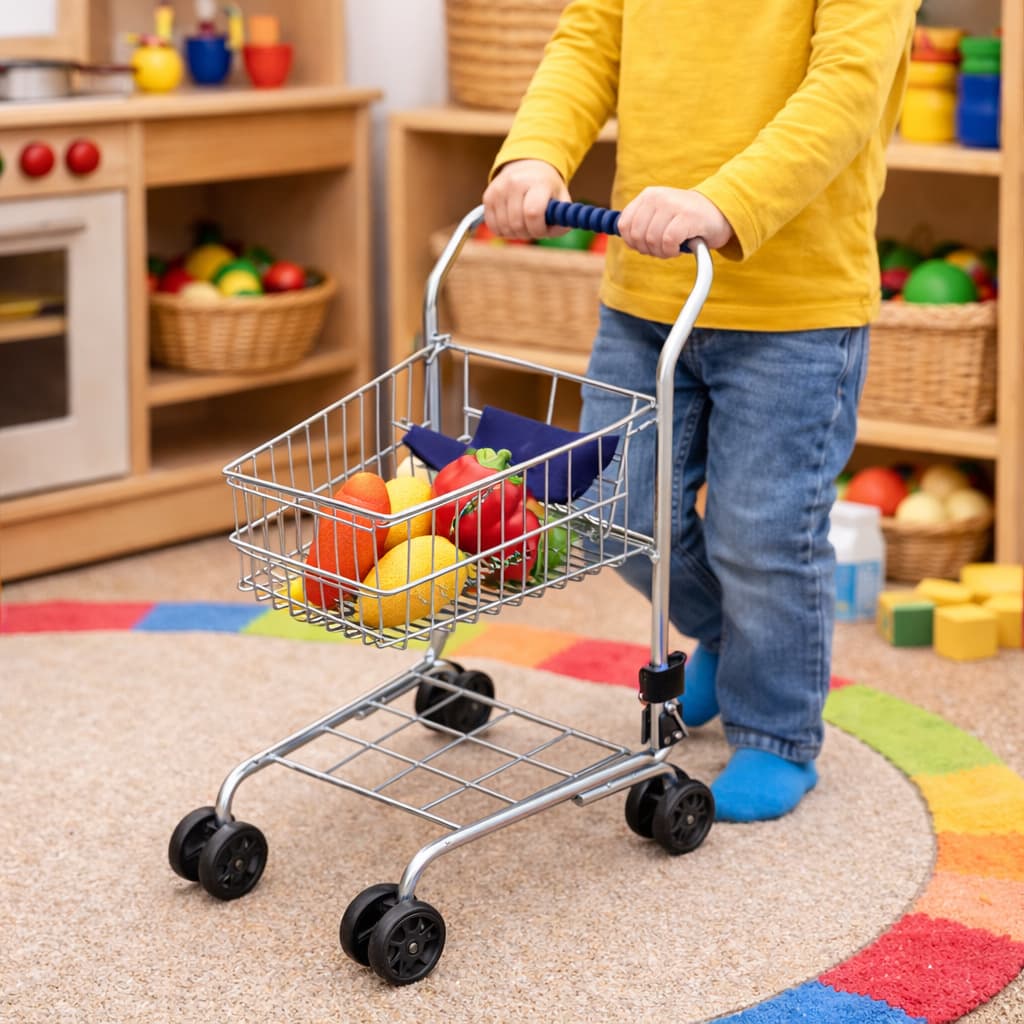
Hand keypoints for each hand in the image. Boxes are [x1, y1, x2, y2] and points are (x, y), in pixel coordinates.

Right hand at [483, 159, 571, 239]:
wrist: (527, 167)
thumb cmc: (547, 189)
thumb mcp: (562, 199)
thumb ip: (563, 219)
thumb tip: (559, 229)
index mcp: (537, 182)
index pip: (533, 213)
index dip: (538, 229)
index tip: (543, 229)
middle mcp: (515, 182)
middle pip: (517, 224)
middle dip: (528, 233)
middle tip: (534, 227)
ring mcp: (498, 189)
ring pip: (504, 228)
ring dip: (515, 234)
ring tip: (524, 223)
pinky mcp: (488, 197)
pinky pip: (493, 226)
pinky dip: (504, 231)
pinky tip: (512, 222)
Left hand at [618, 187, 733, 257]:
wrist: (720, 212)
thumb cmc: (687, 220)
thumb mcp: (660, 216)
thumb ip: (642, 224)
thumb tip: (627, 240)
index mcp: (648, 196)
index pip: (624, 225)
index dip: (632, 242)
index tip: (646, 246)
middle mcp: (658, 197)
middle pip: (637, 236)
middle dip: (648, 250)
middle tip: (662, 249)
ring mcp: (672, 205)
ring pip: (651, 240)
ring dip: (661, 252)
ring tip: (673, 248)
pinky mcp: (686, 217)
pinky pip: (668, 241)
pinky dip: (671, 251)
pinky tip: (679, 248)